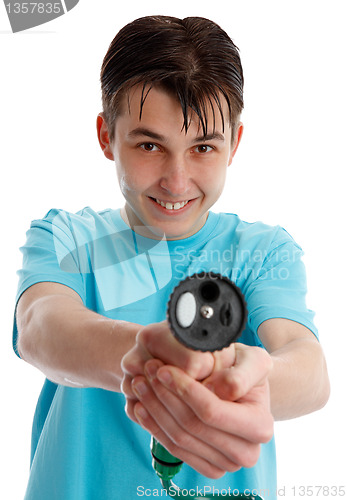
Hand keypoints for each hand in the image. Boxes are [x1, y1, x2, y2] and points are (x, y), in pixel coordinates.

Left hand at [121, 327, 273, 478]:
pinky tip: (141, 406)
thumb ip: (241, 374)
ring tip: (140, 383)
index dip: (183, 389)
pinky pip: (175, 449)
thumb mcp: (252, 360)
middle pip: (192, 426)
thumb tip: (219, 390)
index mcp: (259, 425)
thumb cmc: (244, 368)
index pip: (211, 411)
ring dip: (154, 409)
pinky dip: (154, 426)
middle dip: (164, 397)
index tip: (162, 369)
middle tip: (146, 372)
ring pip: (180, 438)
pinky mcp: (208, 467)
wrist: (240, 385)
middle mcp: (247, 452)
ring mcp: (226, 464)